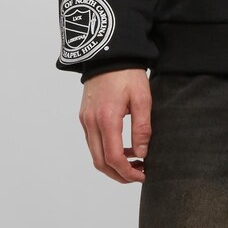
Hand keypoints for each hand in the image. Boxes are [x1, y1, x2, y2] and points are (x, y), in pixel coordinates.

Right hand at [79, 69, 151, 183]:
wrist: (109, 52)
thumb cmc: (128, 73)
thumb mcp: (142, 98)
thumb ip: (142, 128)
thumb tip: (142, 154)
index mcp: (106, 119)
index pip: (113, 158)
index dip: (127, 172)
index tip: (142, 175)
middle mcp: (91, 122)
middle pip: (100, 162)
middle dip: (119, 174)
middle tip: (138, 174)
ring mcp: (85, 119)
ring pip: (95, 154)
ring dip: (112, 164)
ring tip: (134, 162)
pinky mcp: (84, 115)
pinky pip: (93, 142)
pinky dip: (106, 151)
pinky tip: (123, 147)